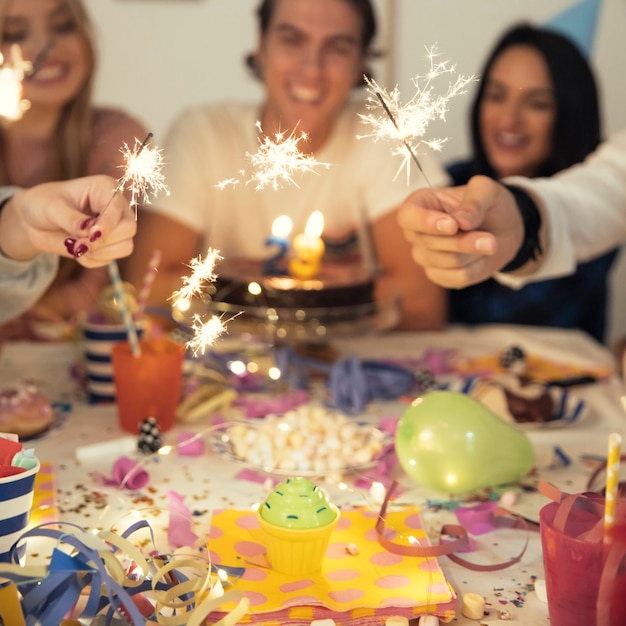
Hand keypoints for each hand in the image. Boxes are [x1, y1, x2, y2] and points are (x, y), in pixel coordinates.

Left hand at [0, 175, 136, 266]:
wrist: (32, 222)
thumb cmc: (41, 204)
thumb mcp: (51, 208)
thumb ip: (71, 219)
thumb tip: (89, 231)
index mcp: (106, 189)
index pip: (119, 210)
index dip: (107, 225)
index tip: (90, 235)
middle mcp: (116, 207)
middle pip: (129, 229)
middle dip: (103, 241)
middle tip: (79, 242)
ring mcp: (115, 228)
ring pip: (125, 247)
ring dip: (99, 252)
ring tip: (76, 246)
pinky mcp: (109, 246)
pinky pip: (110, 260)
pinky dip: (91, 260)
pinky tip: (76, 250)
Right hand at [397, 176, 524, 287]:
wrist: (503, 231)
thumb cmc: (489, 206)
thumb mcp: (489, 191)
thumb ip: (476, 200)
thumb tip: (461, 221)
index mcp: (421, 203)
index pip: (407, 215)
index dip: (425, 222)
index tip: (452, 225)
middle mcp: (416, 231)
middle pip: (429, 242)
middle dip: (463, 241)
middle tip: (490, 239)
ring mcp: (424, 255)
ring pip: (447, 260)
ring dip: (474, 251)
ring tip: (487, 241)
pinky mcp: (438, 274)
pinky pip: (457, 276)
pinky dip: (476, 267)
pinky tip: (479, 256)